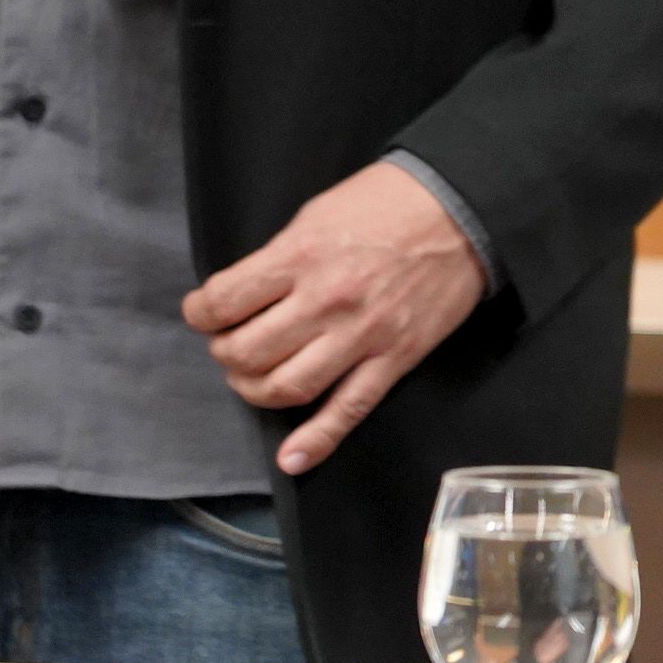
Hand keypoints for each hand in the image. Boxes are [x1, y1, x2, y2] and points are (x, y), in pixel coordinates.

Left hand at [182, 160, 486, 474]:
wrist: (462, 211)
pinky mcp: (394, 358)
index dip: (200, 313)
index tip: (205, 313)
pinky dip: (316, 441)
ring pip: (286, 388)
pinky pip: (349, 409)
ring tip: (257, 377)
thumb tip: (246, 295)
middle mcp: (326, 301)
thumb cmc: (388, 203)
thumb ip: (280, 258)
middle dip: (226, 354)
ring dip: (256, 391)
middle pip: (246, 352)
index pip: (222, 302)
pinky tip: (292, 459)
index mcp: (301, 257)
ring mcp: (362, 335)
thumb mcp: (317, 214)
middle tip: (232, 344)